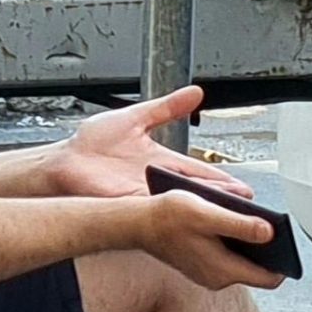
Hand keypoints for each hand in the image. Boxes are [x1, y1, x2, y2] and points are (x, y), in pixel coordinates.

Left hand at [51, 86, 254, 200]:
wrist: (62, 163)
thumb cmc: (90, 145)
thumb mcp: (136, 116)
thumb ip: (166, 107)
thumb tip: (195, 92)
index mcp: (160, 161)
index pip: (198, 171)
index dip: (221, 180)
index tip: (243, 188)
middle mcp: (156, 182)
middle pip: (196, 192)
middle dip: (222, 200)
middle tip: (249, 207)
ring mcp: (144, 196)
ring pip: (182, 205)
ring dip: (204, 211)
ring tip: (229, 216)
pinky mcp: (130, 205)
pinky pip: (158, 211)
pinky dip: (176, 215)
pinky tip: (195, 218)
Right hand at [139, 183, 284, 291]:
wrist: (137, 223)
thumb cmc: (168, 217)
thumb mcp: (208, 214)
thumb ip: (241, 225)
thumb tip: (270, 232)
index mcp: (223, 270)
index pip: (269, 278)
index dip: (284, 262)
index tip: (291, 244)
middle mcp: (218, 277)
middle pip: (257, 267)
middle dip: (264, 245)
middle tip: (266, 221)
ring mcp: (209, 273)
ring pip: (242, 259)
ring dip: (247, 240)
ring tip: (243, 216)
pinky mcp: (202, 264)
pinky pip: (228, 255)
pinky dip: (232, 240)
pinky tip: (226, 221)